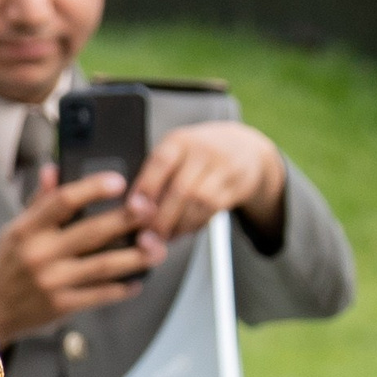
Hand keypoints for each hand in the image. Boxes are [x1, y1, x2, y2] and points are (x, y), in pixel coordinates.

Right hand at [0, 169, 160, 344]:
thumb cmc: (9, 265)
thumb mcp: (15, 229)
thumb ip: (39, 201)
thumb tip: (54, 169)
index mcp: (27, 230)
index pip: (62, 201)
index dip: (93, 189)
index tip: (119, 181)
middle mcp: (39, 254)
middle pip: (92, 232)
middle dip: (126, 220)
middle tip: (152, 210)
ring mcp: (52, 282)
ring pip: (103, 266)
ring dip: (135, 257)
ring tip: (158, 249)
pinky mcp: (61, 305)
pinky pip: (99, 295)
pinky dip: (121, 288)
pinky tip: (137, 280)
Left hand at [127, 121, 285, 246]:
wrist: (244, 147)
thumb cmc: (197, 153)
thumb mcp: (175, 151)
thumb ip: (154, 174)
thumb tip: (133, 207)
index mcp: (180, 140)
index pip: (160, 162)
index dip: (145, 188)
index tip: (132, 209)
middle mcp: (203, 151)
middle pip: (181, 189)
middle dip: (161, 217)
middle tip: (147, 234)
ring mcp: (223, 168)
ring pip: (198, 203)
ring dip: (178, 225)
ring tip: (163, 236)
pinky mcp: (236, 185)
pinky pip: (212, 210)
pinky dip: (194, 225)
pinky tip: (183, 230)